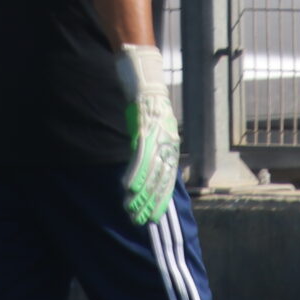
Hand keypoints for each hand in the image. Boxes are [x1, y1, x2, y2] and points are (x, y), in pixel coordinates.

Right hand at [115, 43, 178, 225]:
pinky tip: (128, 188)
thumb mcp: (153, 128)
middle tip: (141, 221)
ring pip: (151, 173)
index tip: (152, 217)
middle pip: (161, 180)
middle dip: (151, 203)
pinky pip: (140, 157)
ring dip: (141, 194)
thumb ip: (151, 147)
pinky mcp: (145, 130)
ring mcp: (157, 137)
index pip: (168, 179)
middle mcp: (168, 143)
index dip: (160, 199)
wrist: (146, 78)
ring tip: (132, 210)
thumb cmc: (148, 104)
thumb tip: (145, 166)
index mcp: (171, 145)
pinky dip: (135, 174)